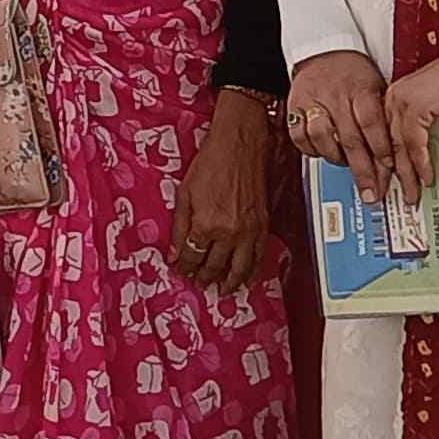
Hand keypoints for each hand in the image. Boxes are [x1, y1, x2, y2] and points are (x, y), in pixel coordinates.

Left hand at [172, 90, 276, 292]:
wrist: (238, 147)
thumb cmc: (210, 164)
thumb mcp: (184, 194)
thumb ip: (179, 227)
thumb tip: (175, 252)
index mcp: (207, 224)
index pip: (193, 256)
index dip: (186, 267)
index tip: (182, 271)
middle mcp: (230, 233)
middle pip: (215, 265)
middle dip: (205, 277)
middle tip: (200, 284)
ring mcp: (249, 231)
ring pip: (241, 268)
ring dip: (231, 282)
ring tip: (223, 290)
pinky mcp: (263, 225)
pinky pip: (259, 256)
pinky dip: (253, 271)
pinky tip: (247, 276)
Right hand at [284, 49, 395, 195]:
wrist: (325, 50)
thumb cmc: (356, 74)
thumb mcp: (378, 87)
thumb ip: (385, 117)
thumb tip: (402, 156)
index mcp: (361, 89)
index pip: (372, 123)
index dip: (381, 148)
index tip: (389, 170)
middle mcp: (335, 95)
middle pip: (349, 138)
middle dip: (363, 171)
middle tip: (372, 193)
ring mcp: (313, 101)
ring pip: (322, 138)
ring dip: (337, 159)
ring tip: (347, 167)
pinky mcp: (294, 106)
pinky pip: (299, 135)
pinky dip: (311, 149)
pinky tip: (323, 153)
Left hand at [381, 47, 438, 203]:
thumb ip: (428, 132)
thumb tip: (427, 162)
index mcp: (393, 101)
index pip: (382, 139)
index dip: (383, 165)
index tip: (385, 186)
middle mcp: (391, 100)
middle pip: (384, 145)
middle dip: (387, 176)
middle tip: (390, 199)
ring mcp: (401, 102)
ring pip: (398, 147)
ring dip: (406, 176)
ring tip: (412, 196)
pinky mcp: (415, 106)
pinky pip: (414, 142)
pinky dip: (421, 163)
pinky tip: (427, 178)